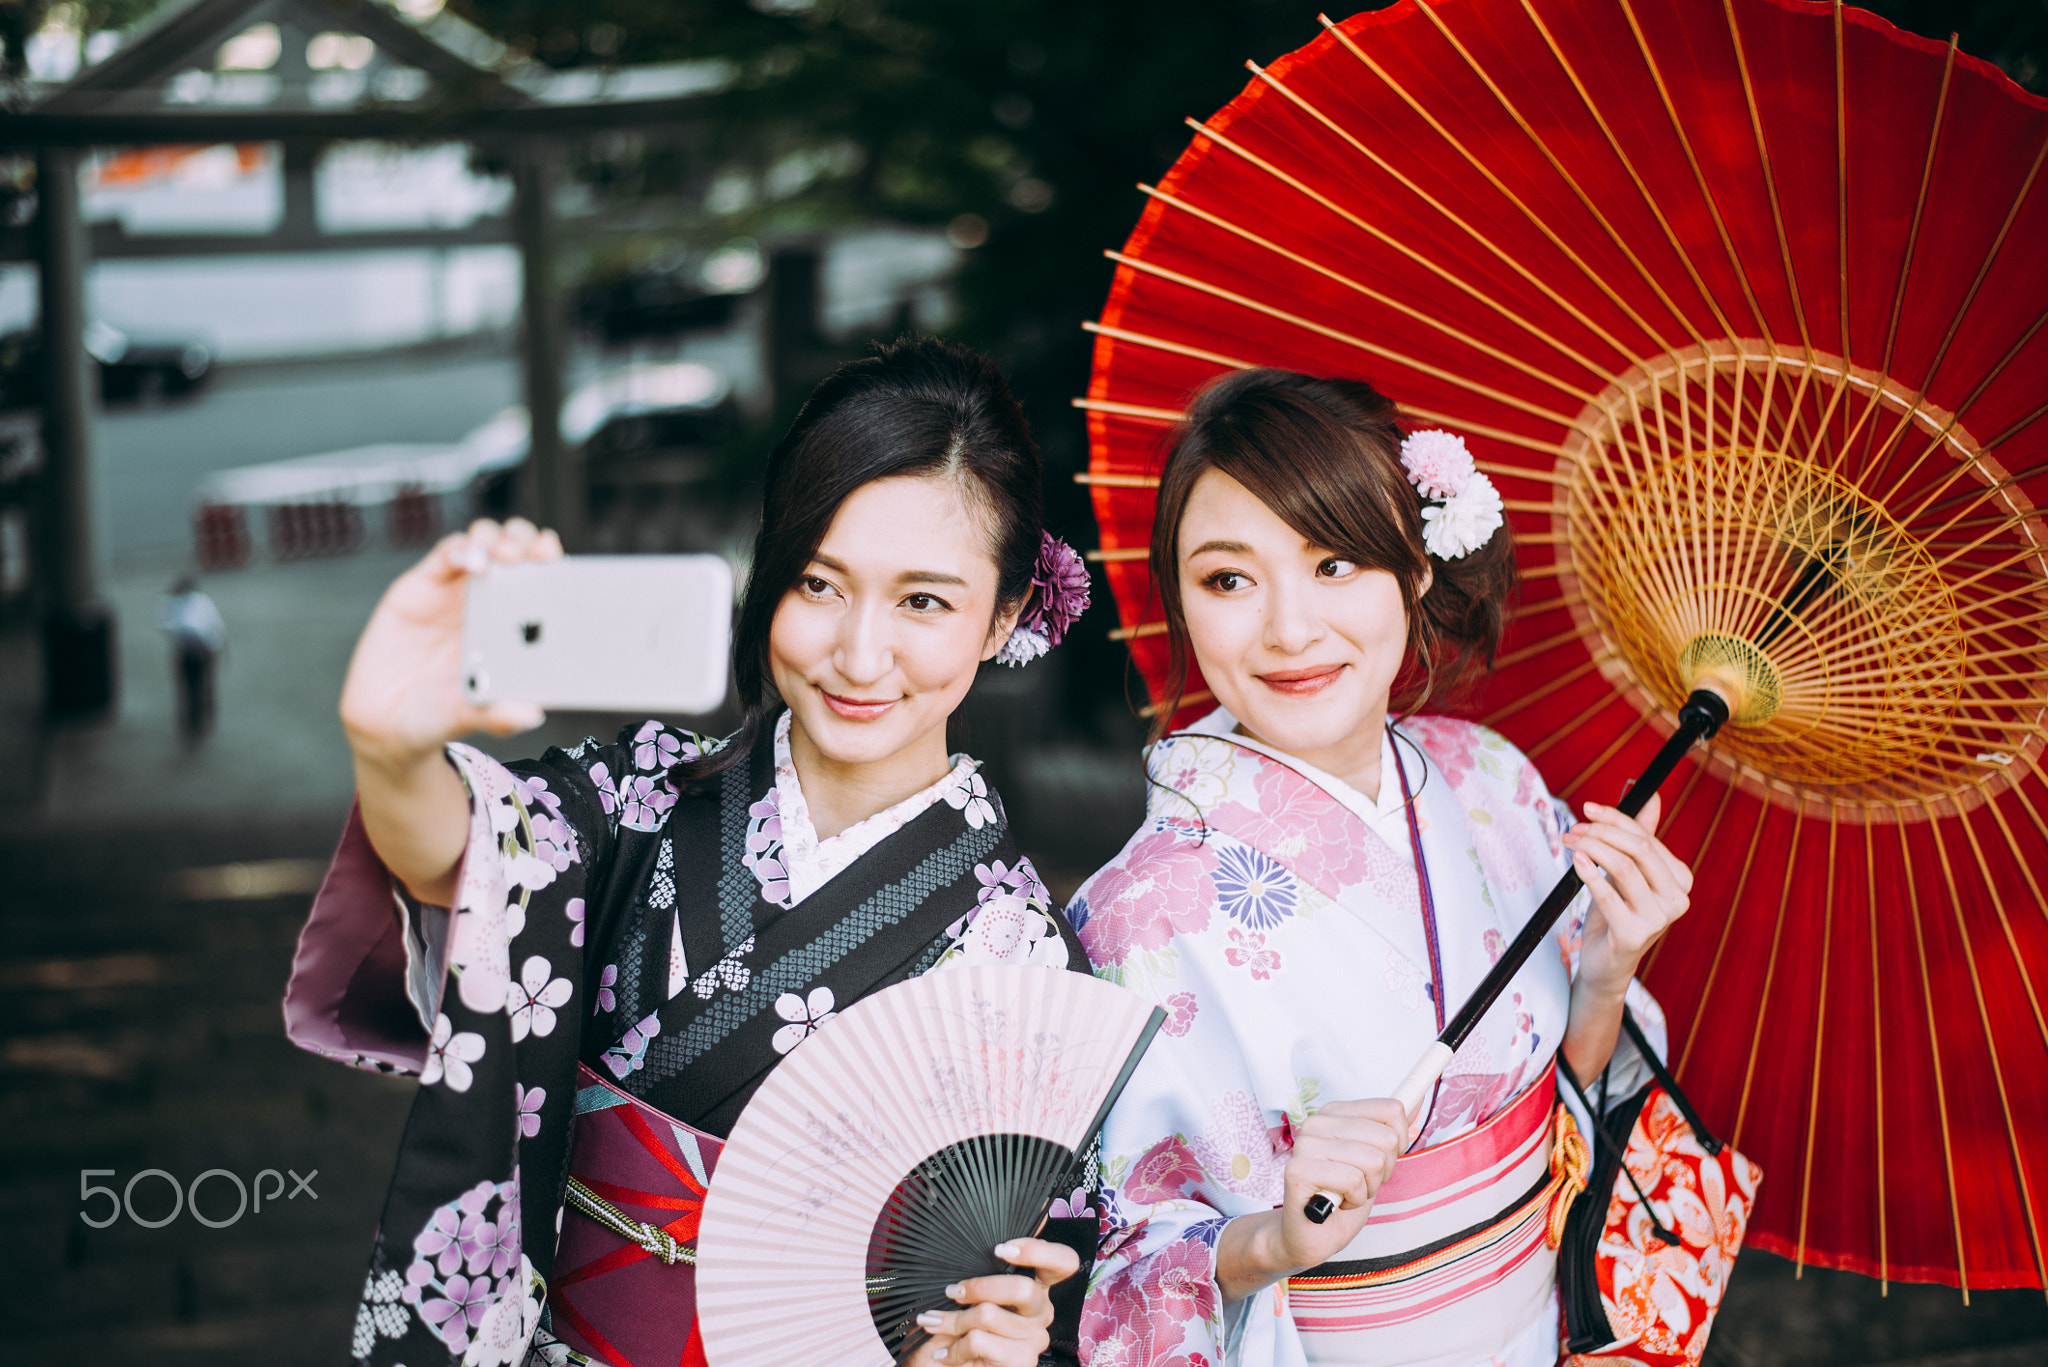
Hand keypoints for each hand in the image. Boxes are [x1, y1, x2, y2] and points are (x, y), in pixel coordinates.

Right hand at [340, 518, 561, 771]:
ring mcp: (455, 590)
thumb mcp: (471, 715)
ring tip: (505, 556)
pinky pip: (445, 555)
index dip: (553, 565)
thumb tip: (531, 715)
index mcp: (512, 626)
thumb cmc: (438, 714)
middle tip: (538, 553)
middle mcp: (488, 601)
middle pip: (515, 551)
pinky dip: (462, 550)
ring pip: (483, 542)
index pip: (541, 582)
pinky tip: (474, 561)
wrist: (385, 721)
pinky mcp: (422, 585)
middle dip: (529, 543)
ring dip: (498, 540)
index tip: (564, 563)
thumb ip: (499, 715)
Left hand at [902, 1238, 1077, 1366]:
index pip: (1063, 1261)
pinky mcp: (1020, 1362)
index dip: (1038, 1251)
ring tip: (932, 1322)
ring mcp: (1034, 1339)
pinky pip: (979, 1341)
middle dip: (979, 1286)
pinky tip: (942, 1351)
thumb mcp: (969, 1292)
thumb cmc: (960, 1327)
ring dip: (951, 1320)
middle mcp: (1042, 1311)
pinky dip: (952, 1347)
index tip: (1000, 1248)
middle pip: (1022, 1288)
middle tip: (952, 1290)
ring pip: (989, 1315)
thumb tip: (974, 1221)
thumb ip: (980, 1265)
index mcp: (1035, 1286)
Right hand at [1215, 1098, 1407, 1302]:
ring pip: (1373, 1160)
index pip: (1391, 1110)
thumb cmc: (1342, 1197)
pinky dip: (1354, 1200)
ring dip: (1367, 1188)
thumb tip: (1416, 1100)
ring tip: (1346, 1193)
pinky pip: (1353, 1180)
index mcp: (1335, 1113)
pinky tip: (1336, 1203)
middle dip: (1382, 1171)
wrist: (1309, 1235)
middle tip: (1358, 1183)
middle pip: (1387, 1139)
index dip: (1399, 1142)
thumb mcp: (1375, 1159)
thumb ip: (1390, 1129)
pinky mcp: (1298, 1171)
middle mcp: (1317, 1122)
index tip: (1382, 1160)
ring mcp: (1304, 1145)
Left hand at [1562, 791, 1692, 991]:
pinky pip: (1609, 897)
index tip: (1589, 808)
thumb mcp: (1628, 873)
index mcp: (1680, 880)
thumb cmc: (1617, 913)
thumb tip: (1652, 798)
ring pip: (1624, 869)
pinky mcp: (1634, 935)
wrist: (1606, 962)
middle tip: (1574, 828)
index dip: (1617, 819)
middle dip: (1603, 832)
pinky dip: (1591, 875)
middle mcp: (1677, 899)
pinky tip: (1577, 862)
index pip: (1648, 839)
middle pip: (1639, 850)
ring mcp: (1659, 920)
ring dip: (1592, 848)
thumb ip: (1641, 838)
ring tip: (1570, 842)